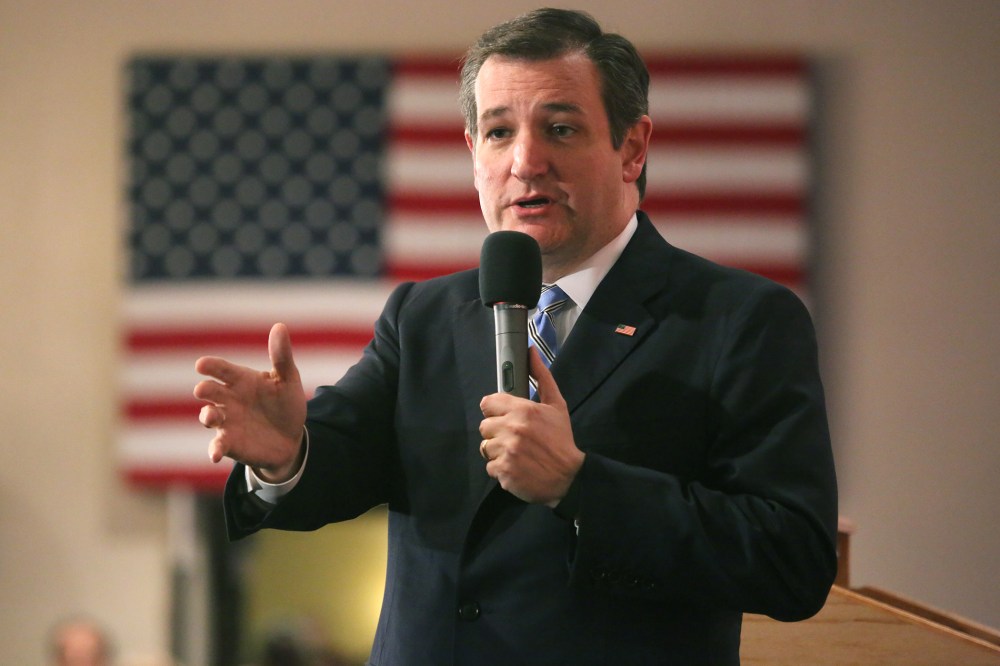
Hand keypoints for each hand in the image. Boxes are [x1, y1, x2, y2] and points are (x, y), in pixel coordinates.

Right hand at [193, 323, 306, 481]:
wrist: (291, 439)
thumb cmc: (285, 404)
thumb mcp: (288, 380)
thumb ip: (282, 356)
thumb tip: (279, 326)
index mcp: (241, 380)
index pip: (222, 369)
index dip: (211, 366)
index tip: (202, 364)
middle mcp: (229, 399)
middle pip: (210, 391)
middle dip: (205, 390)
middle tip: (203, 389)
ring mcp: (227, 421)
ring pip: (209, 416)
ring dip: (207, 415)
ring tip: (210, 416)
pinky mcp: (230, 443)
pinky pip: (217, 445)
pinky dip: (214, 449)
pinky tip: (215, 454)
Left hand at [479, 347, 583, 504]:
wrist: (569, 476)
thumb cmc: (561, 439)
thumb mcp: (556, 405)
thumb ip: (542, 377)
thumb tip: (531, 352)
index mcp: (522, 410)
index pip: (487, 403)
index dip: (495, 411)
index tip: (505, 417)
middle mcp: (511, 429)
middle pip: (484, 426)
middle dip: (497, 432)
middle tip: (515, 438)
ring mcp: (506, 452)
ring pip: (485, 447)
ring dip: (498, 451)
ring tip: (517, 453)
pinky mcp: (503, 472)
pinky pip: (490, 467)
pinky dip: (501, 468)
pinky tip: (517, 466)